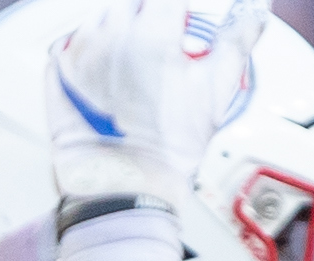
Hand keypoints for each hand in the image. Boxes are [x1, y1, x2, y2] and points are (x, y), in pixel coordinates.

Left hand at [47, 0, 269, 205]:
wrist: (122, 189)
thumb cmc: (167, 149)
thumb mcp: (216, 92)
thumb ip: (237, 39)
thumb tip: (255, 9)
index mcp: (154, 31)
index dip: (176, 11)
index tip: (179, 25)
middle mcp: (113, 34)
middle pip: (132, 4)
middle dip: (147, 19)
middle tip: (157, 53)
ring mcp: (81, 51)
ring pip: (101, 18)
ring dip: (117, 31)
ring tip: (130, 66)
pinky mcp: (58, 71)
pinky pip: (71, 42)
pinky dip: (87, 51)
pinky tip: (103, 76)